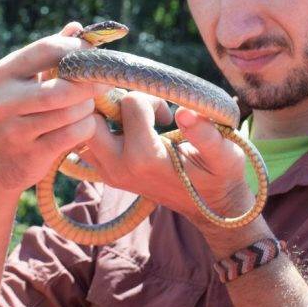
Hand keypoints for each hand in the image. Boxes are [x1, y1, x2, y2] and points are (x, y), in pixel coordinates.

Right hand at [0, 22, 111, 194]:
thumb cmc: (18, 113)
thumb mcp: (26, 81)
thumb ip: (51, 54)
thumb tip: (78, 27)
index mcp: (7, 72)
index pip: (49, 49)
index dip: (79, 50)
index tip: (96, 56)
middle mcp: (7, 99)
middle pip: (64, 87)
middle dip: (91, 84)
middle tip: (104, 83)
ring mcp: (16, 129)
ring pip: (72, 112)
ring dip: (89, 109)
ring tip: (89, 107)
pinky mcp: (31, 154)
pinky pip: (73, 134)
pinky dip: (86, 128)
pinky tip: (84, 126)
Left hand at [76, 92, 256, 228]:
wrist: (210, 207)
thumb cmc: (220, 176)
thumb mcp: (225, 155)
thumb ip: (207, 135)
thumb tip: (184, 112)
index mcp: (145, 159)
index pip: (129, 104)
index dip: (150, 99)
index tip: (165, 113)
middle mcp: (119, 167)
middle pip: (90, 119)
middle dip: (111, 103)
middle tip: (135, 107)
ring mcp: (109, 173)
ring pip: (82, 131)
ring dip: (102, 116)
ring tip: (130, 118)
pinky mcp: (106, 174)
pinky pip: (86, 144)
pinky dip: (100, 129)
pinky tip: (125, 128)